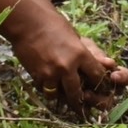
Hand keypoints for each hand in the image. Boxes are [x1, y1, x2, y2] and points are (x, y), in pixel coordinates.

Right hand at [12, 15, 127, 113]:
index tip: (98, 87)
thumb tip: (94, 65)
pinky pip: (45, 90)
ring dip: (62, 97)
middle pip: (78, 92)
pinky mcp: (37, 76)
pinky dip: (47, 90)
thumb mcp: (75, 37)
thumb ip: (84, 53)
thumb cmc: (53, 24)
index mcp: (81, 54)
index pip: (96, 76)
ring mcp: (51, 73)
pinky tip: (48, 87)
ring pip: (59, 95)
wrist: (28, 22)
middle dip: (80, 100)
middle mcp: (67, 66)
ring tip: (63, 99)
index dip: (98, 83)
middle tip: (82, 106)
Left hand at [77, 36, 127, 110]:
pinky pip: (84, 109)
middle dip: (103, 98)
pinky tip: (72, 98)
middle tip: (92, 91)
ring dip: (93, 102)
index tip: (114, 76)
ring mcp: (94, 95)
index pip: (127, 77)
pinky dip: (79, 105)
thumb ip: (97, 56)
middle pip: (113, 98)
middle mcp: (106, 86)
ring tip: (82, 95)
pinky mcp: (81, 102)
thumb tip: (110, 64)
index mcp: (112, 72)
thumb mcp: (86, 48)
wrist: (56, 52)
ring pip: (100, 106)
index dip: (124, 78)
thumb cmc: (76, 48)